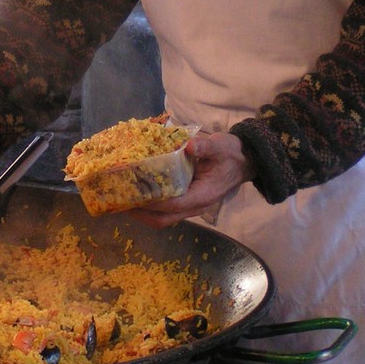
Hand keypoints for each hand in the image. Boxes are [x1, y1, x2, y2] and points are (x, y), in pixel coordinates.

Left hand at [127, 131, 253, 228]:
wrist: (244, 161)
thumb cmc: (231, 154)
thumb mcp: (221, 146)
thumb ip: (205, 146)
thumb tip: (189, 145)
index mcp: (203, 195)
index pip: (174, 205)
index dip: (153, 202)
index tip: (134, 196)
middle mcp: (195, 205)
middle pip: (164, 219)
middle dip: (141, 213)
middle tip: (121, 202)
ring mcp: (191, 205)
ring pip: (163, 218)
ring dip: (143, 213)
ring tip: (123, 200)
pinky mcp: (187, 200)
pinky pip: (166, 210)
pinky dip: (150, 206)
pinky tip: (137, 194)